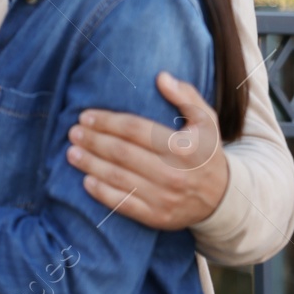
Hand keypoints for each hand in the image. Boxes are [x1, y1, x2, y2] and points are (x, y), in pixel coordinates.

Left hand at [66, 71, 228, 228]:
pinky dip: (102, 193)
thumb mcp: (206, 121)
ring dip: (90, 164)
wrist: (222, 198)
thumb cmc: (206, 152)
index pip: (136, 130)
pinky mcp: (157, 217)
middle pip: (122, 153)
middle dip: (93, 141)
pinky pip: (123, 204)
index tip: (86, 115)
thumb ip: (186, 96)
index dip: (107, 122)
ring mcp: (165, 197)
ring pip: (118, 177)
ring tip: (71, 152)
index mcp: (184, 147)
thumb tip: (161, 76)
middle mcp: (174, 173)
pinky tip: (86, 180)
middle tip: (73, 132)